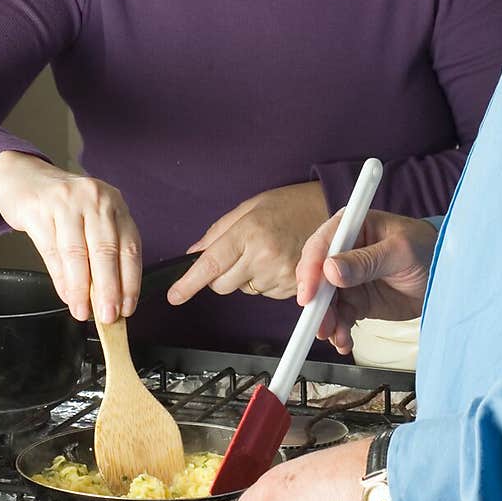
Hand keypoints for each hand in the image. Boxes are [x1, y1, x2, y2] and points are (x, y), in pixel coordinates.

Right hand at [0, 151, 140, 323]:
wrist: (24, 177)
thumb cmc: (63, 204)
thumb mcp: (90, 218)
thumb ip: (102, 252)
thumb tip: (108, 298)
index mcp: (114, 203)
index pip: (129, 246)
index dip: (130, 281)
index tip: (128, 307)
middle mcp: (94, 199)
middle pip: (105, 251)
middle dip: (108, 289)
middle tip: (108, 316)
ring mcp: (66, 202)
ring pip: (77, 253)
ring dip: (81, 288)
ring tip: (83, 311)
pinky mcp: (39, 210)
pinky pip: (51, 250)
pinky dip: (60, 278)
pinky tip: (65, 294)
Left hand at [167, 181, 327, 304]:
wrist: (326, 210)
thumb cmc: (288, 204)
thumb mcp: (249, 207)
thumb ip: (218, 232)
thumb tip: (193, 254)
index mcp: (250, 232)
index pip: (211, 265)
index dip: (189, 283)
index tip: (175, 295)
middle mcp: (265, 256)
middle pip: (222, 286)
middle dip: (220, 275)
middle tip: (237, 253)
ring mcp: (281, 275)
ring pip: (243, 290)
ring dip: (246, 276)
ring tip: (266, 251)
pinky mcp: (292, 287)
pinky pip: (264, 292)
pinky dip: (264, 280)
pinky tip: (277, 260)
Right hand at [296, 210, 435, 354]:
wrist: (446, 274)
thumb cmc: (427, 249)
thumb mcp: (400, 251)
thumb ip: (366, 261)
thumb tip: (331, 271)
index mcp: (351, 227)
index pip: (321, 246)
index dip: (311, 270)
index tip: (309, 295)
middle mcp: (344, 252)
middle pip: (317, 277)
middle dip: (317, 303)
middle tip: (320, 324)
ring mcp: (348, 278)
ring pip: (326, 301)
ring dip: (327, 321)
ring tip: (337, 336)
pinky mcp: (357, 300)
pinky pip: (340, 317)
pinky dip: (339, 330)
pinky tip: (344, 341)